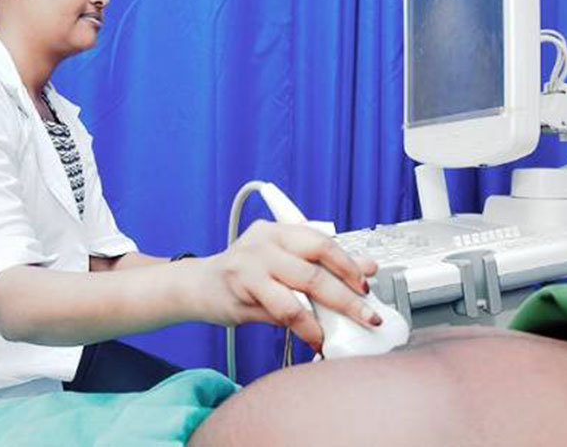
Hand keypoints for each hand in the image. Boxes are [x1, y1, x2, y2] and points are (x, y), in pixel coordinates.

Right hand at [203, 220, 380, 352]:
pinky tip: (315, 337)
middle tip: (367, 314)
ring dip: (329, 315)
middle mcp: (264, 242)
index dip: (349, 264)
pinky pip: (283, 311)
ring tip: (345, 329)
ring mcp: (251, 265)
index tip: (367, 283)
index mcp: (278, 230)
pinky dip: (305, 327)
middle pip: (316, 266)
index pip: (322, 242)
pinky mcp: (242, 290)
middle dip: (347, 295)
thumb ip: (317, 265)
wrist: (198, 285)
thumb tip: (363, 271)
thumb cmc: (243, 274)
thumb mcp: (280, 261)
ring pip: (302, 289)